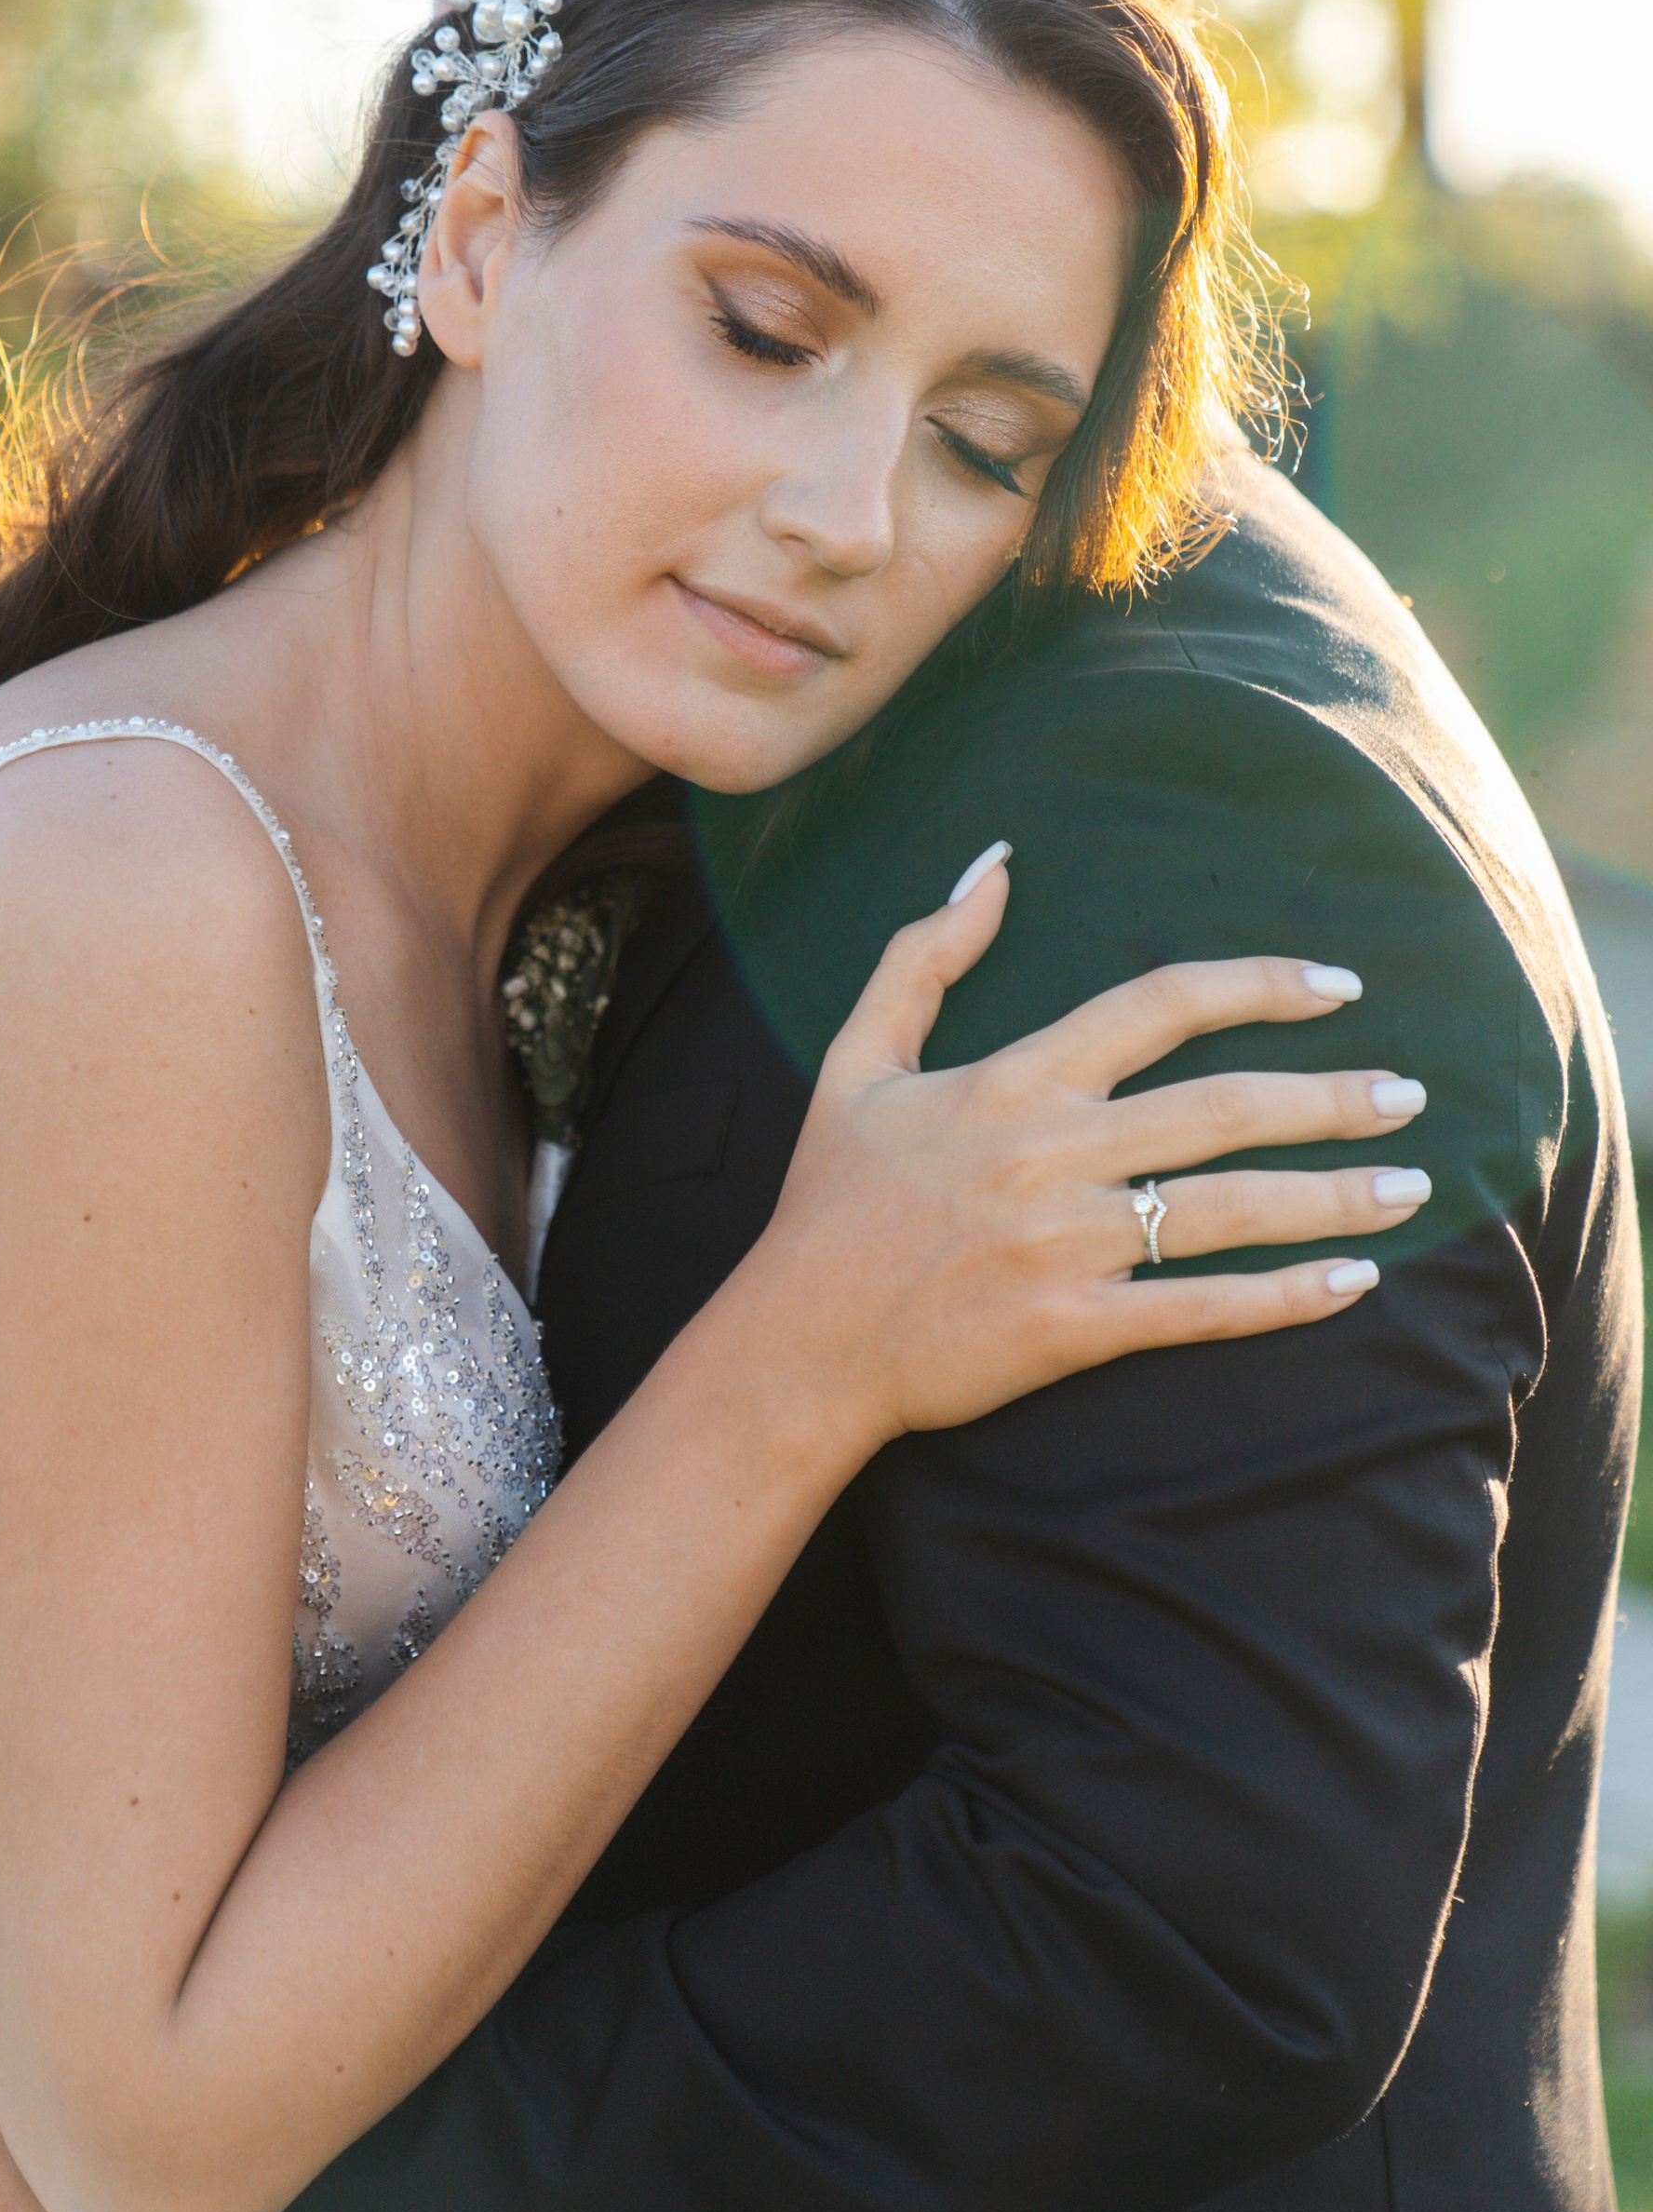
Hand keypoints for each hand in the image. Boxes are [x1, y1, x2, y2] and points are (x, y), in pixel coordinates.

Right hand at [748, 853, 1429, 1450]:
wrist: (797, 1345)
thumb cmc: (828, 1204)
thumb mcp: (855, 1059)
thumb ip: (922, 957)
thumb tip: (992, 866)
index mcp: (1012, 1079)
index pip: (1160, 1005)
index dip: (1258, 984)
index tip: (1333, 984)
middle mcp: (1051, 1152)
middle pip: (1223, 1107)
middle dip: (1330, 1098)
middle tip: (1408, 1094)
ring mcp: (1066, 1243)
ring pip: (1229, 1208)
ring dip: (1333, 1195)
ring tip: (1413, 1186)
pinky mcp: (1073, 1328)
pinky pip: (1201, 1307)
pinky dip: (1283, 1297)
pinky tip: (1352, 1283)